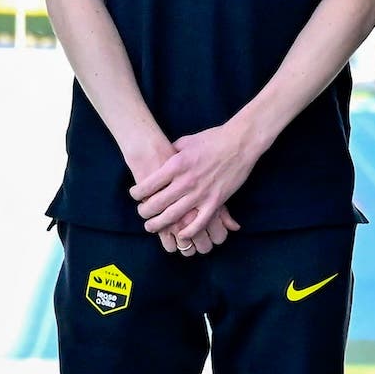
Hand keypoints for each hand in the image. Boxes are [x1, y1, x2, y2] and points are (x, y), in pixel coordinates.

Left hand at [133, 121, 261, 244]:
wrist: (240, 142)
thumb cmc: (212, 139)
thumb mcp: (186, 141)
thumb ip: (171, 152)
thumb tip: (161, 158)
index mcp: (176, 164)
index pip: (148, 185)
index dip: (137, 193)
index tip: (134, 195)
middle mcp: (186, 181)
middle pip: (157, 203)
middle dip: (144, 211)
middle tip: (141, 213)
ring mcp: (201, 193)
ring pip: (173, 216)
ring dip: (159, 224)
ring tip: (151, 227)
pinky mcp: (215, 201)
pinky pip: (199, 222)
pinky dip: (188, 231)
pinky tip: (180, 234)